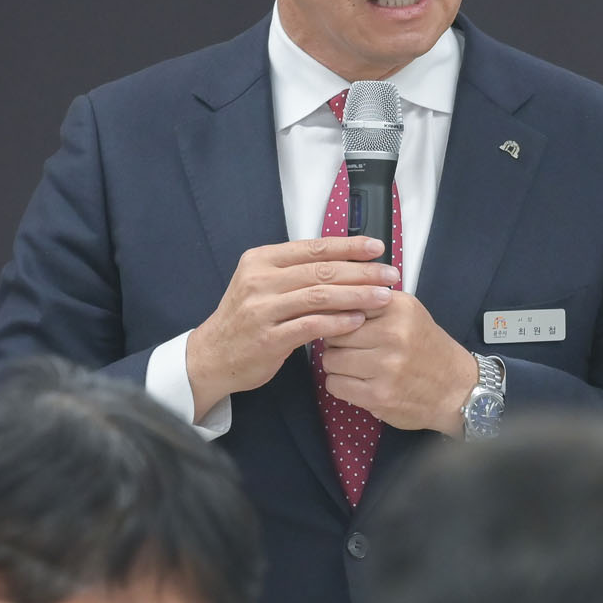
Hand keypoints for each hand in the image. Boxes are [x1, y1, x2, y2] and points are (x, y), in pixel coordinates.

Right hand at [187, 237, 399, 414]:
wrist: (212, 356)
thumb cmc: (246, 320)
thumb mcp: (262, 284)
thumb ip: (295, 272)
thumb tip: (344, 261)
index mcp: (261, 260)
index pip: (313, 247)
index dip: (348, 246)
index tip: (377, 247)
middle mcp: (259, 280)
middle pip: (321, 270)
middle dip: (361, 271)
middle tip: (390, 274)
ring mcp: (262, 309)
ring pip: (319, 296)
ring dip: (356, 295)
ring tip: (383, 297)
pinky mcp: (268, 338)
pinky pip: (311, 326)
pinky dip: (338, 322)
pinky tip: (358, 320)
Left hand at [317, 291, 479, 434]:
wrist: (457, 389)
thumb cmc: (428, 351)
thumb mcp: (409, 313)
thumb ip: (373, 302)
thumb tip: (330, 299)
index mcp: (400, 308)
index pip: (346, 303)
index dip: (338, 315)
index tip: (341, 323)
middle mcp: (394, 334)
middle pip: (333, 334)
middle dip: (336, 342)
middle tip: (352, 348)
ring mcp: (386, 367)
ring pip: (330, 360)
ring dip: (337, 365)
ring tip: (356, 366)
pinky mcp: (379, 396)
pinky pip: (335, 385)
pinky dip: (341, 385)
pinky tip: (358, 382)